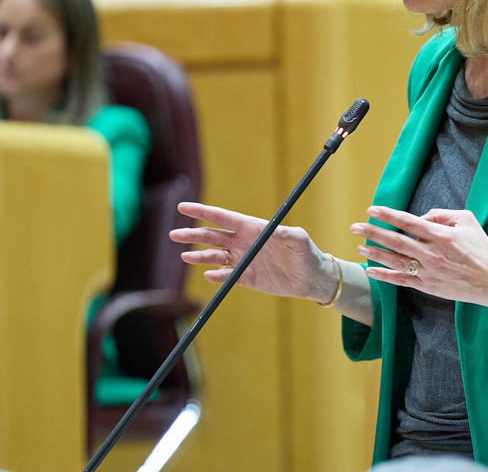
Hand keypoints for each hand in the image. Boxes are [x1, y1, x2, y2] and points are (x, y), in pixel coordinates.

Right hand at [170, 202, 338, 302]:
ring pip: (215, 256)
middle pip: (212, 236)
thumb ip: (286, 233)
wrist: (312, 278)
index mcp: (252, 228)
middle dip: (193, 234)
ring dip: (199, 256)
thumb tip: (274, 230)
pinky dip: (216, 276)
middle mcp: (244, 242)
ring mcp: (243, 260)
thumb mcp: (299, 240)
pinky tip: (209, 275)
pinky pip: (226, 276)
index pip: (222, 217)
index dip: (202, 212)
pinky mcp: (246, 278)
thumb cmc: (308, 253)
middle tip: (174, 234)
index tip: (183, 207)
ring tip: (185, 256)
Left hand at [351, 206, 487, 307]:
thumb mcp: (467, 221)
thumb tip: (421, 218)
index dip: (388, 215)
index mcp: (440, 235)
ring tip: (359, 247)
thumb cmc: (482, 248)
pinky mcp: (428, 286)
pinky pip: (401, 280)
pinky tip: (371, 270)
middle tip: (355, 227)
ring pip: (395, 261)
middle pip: (396, 241)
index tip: (372, 210)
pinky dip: (384, 275)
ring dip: (374, 253)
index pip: (408, 222)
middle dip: (373, 233)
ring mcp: (428, 271)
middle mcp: (431, 253)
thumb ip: (442, 215)